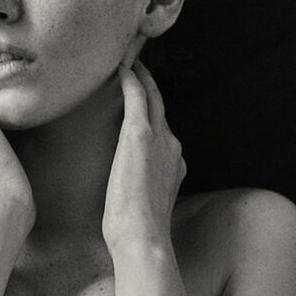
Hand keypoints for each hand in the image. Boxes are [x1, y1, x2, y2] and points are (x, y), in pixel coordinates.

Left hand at [103, 60, 185, 252]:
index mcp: (174, 164)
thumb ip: (141, 191)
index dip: (152, 112)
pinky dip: (132, 79)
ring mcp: (159, 139)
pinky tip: (121, 67)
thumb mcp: (143, 207)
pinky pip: (138, 97)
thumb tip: (128, 194)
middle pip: (161, 106)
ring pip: (152, 96)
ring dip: (142, 76)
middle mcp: (172, 146)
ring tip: (130, 57)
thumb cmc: (136, 233)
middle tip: (137, 61)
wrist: (143, 238)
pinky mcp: (140, 135)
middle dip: (150, 85)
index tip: (142, 100)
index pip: (163, 129)